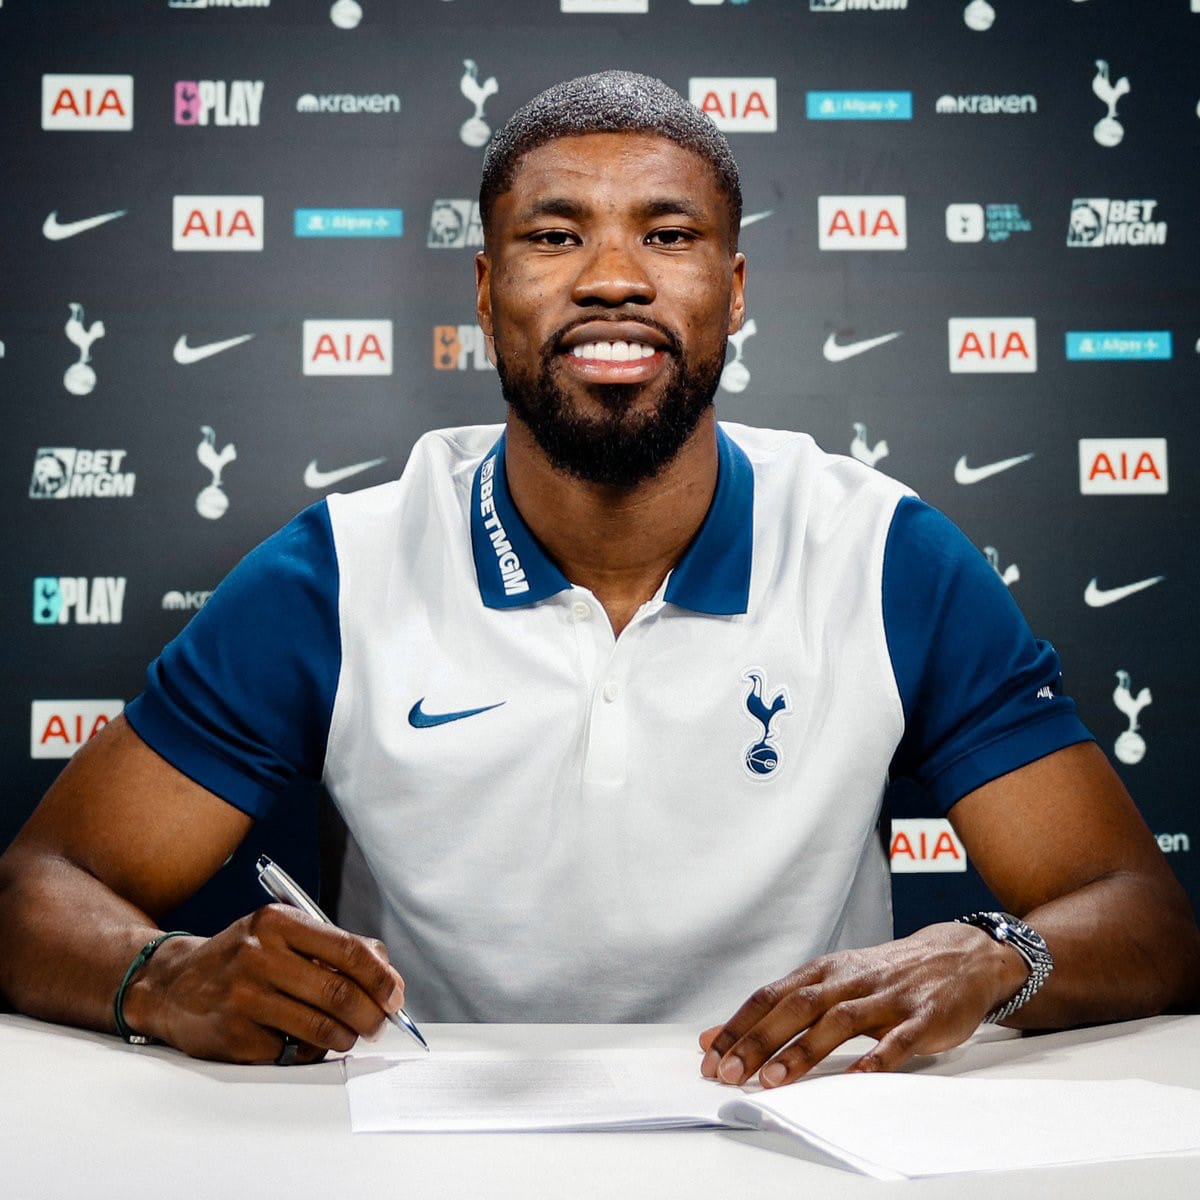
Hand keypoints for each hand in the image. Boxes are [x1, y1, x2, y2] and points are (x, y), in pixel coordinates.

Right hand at [123, 905, 406, 1063]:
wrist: (173, 985)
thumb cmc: (242, 959)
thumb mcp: (282, 935)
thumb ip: (334, 947)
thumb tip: (387, 974)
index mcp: (279, 922)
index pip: (348, 949)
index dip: (381, 977)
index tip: (396, 996)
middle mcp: (260, 954)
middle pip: (340, 993)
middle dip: (370, 1015)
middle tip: (378, 1025)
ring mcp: (245, 996)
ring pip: (321, 1027)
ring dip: (345, 1038)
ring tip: (346, 1036)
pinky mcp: (235, 1034)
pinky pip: (290, 1050)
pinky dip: (305, 1052)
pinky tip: (295, 1040)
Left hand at [699, 923, 1027, 1087]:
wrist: (956, 957)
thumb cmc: (883, 976)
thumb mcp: (831, 983)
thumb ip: (780, 1009)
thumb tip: (717, 1037)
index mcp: (822, 972)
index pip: (768, 997)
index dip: (738, 1026)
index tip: (710, 1057)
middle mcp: (847, 981)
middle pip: (795, 1008)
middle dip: (758, 1041)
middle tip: (729, 1073)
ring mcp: (885, 998)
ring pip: (838, 1021)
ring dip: (803, 1051)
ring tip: (774, 1079)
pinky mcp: (920, 1017)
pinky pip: (895, 1040)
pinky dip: (874, 1059)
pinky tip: (854, 1079)